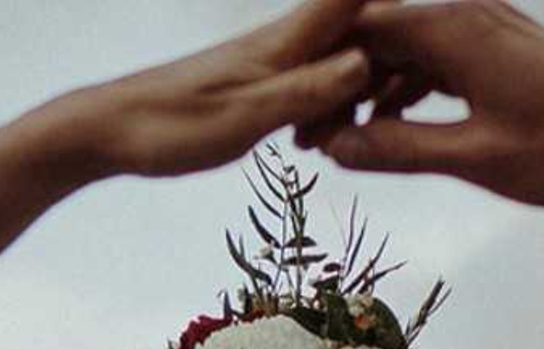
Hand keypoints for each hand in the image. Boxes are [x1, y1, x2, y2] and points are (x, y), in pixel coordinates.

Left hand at [75, 0, 371, 179]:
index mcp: (286, 43)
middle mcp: (284, 42)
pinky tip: (320, 139)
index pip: (356, 0)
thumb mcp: (245, 118)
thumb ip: (305, 91)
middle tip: (400, 106)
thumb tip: (366, 62)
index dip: (394, 5)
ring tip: (350, 133)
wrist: (112, 129)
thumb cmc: (171, 126)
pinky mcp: (260, 83)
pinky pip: (316, 81)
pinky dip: (332, 105)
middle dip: (394, 57)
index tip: (431, 28)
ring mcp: (273, 62)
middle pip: (361, 26)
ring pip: (341, 57)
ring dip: (362, 90)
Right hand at [309, 0, 543, 208]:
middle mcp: (467, 10)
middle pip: (380, 36)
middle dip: (342, 86)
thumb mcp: (472, 158)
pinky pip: (440, 58)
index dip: (321, 75)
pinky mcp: (503, 44)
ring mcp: (487, 23)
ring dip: (375, 92)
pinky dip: (412, 90)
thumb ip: (398, 150)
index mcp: (453, 29)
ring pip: (409, 48)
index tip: (295, 118)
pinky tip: (397, 129)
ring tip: (347, 144)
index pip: (361, 31)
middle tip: (310, 140)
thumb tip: (338, 150)